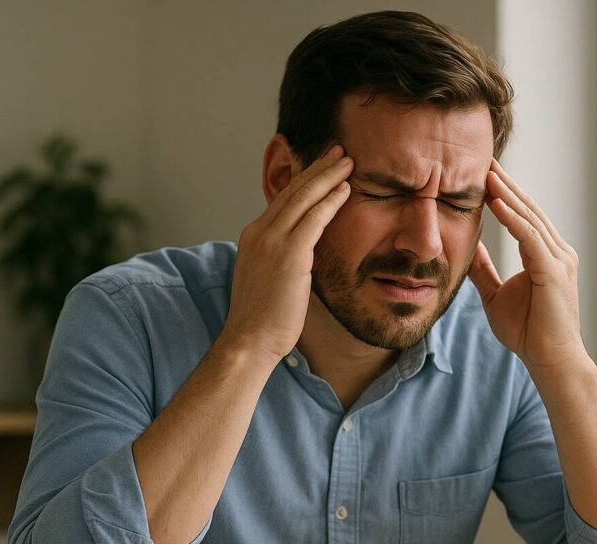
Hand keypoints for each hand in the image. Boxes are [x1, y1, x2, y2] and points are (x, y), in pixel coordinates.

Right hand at [221, 145, 352, 362]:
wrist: (249, 340)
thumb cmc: (262, 320)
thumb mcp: (269, 279)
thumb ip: (283, 259)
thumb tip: (303, 254)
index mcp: (253, 236)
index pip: (283, 199)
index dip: (304, 180)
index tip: (322, 168)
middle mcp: (259, 232)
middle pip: (293, 190)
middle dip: (317, 168)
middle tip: (338, 150)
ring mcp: (272, 241)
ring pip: (304, 197)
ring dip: (328, 176)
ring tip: (347, 161)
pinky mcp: (289, 254)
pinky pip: (314, 218)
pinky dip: (330, 200)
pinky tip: (345, 188)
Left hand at [469, 159, 586, 372]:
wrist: (549, 360)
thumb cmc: (527, 332)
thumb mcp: (494, 294)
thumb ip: (482, 270)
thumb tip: (467, 248)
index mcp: (545, 255)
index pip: (523, 215)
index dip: (503, 194)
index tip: (481, 174)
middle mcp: (557, 251)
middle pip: (528, 209)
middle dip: (505, 184)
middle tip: (483, 159)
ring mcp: (559, 259)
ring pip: (529, 218)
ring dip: (507, 194)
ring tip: (486, 173)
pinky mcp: (554, 271)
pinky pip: (530, 238)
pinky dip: (513, 219)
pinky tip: (496, 203)